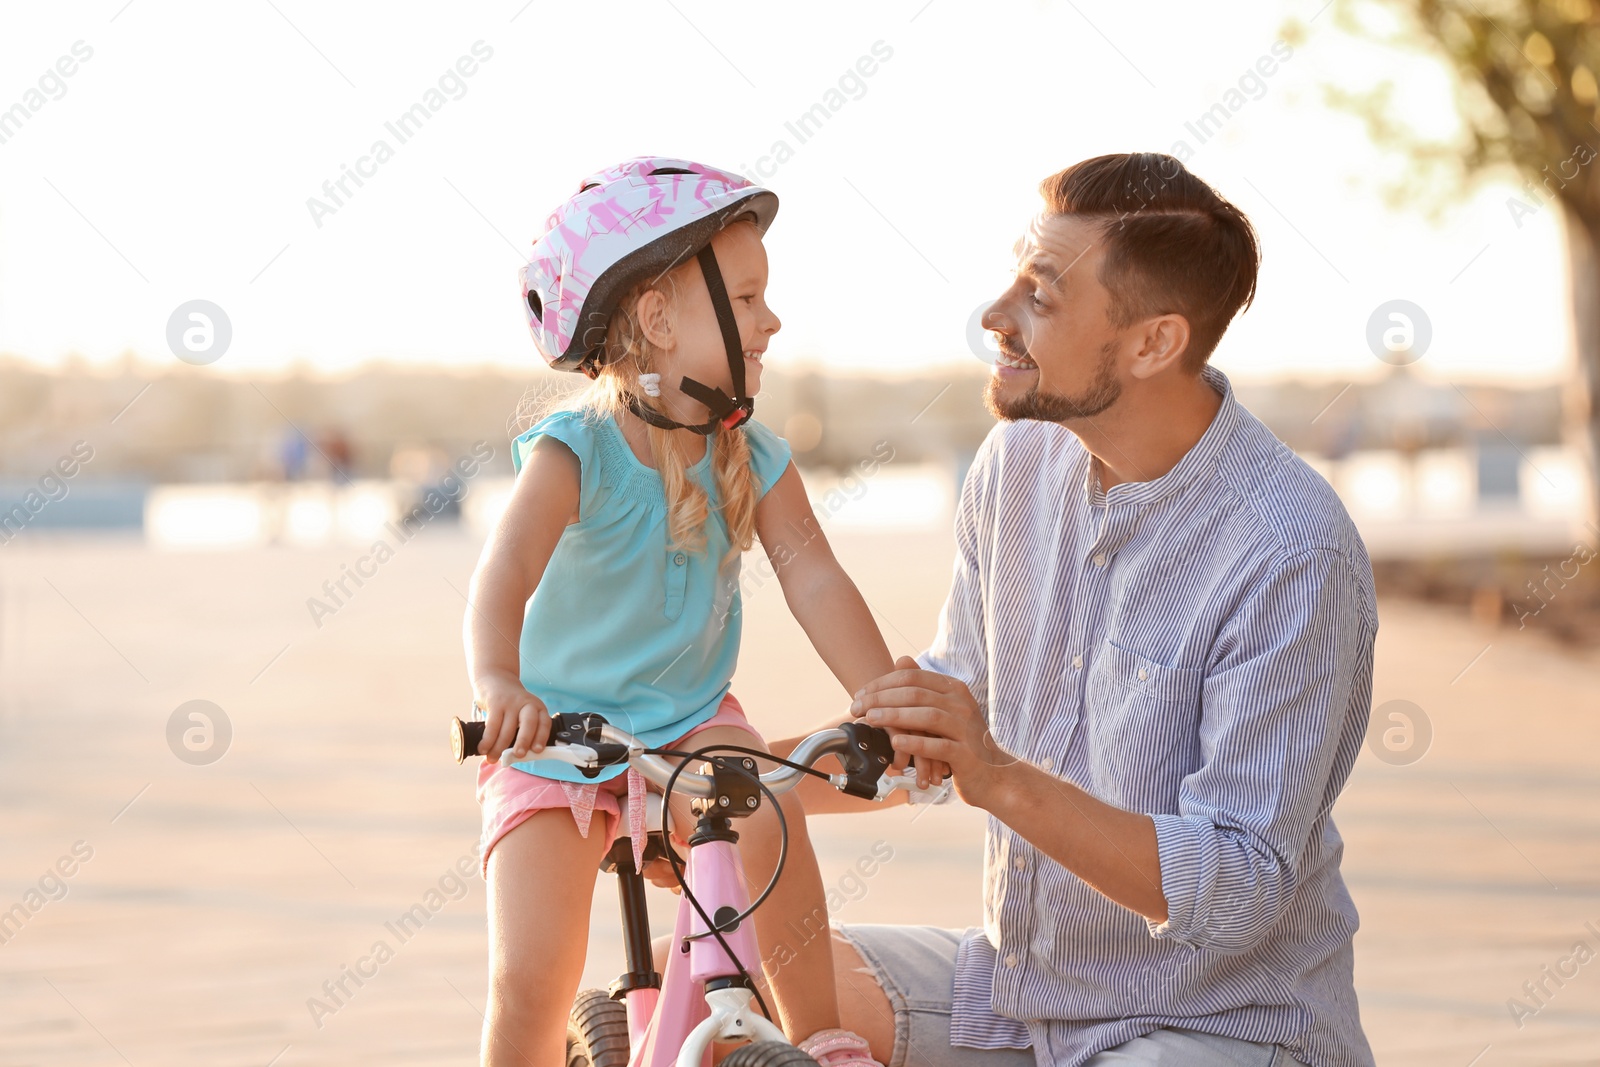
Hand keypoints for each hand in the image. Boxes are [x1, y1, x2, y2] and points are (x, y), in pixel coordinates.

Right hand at [473, 672, 549, 762]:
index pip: (544, 723)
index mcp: (537, 708)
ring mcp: (511, 702)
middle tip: (518, 755)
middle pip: (528, 723)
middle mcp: (527, 704)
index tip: (537, 751)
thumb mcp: (522, 711)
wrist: (495, 677)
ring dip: (498, 747)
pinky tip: (483, 749)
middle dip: (524, 741)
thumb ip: (523, 730)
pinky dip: (487, 739)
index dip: (542, 737)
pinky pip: (492, 725)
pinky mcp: (495, 703)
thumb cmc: (511, 704)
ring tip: (492, 759)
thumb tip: (518, 757)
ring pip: (506, 728)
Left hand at [849, 656, 1017, 807]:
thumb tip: (900, 659)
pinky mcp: (966, 755)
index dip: (881, 684)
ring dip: (894, 716)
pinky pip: (938, 746)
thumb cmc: (961, 741)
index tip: (859, 695)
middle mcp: (962, 704)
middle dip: (881, 698)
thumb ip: (922, 686)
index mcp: (954, 689)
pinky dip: (915, 743)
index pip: (912, 677)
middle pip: (915, 694)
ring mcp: (966, 729)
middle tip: (856, 708)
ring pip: (926, 716)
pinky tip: (896, 743)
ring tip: (870, 719)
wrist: (992, 775)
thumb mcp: (944, 709)